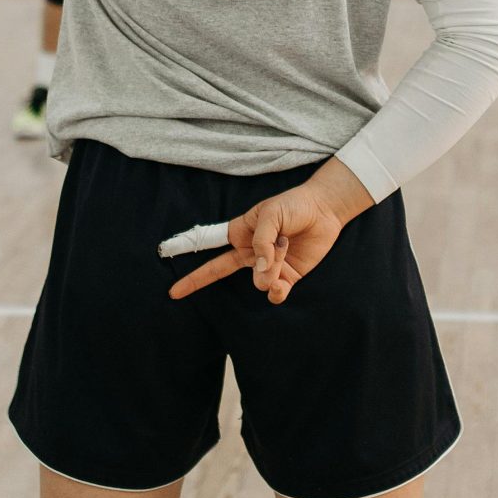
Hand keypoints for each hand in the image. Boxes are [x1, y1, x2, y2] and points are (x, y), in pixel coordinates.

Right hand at [167, 159, 373, 304]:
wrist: (325, 210)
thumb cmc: (294, 205)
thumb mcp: (271, 214)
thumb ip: (262, 242)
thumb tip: (260, 273)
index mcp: (239, 233)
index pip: (208, 246)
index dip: (188, 257)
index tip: (173, 283)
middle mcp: (249, 252)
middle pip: (219, 270)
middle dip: (197, 281)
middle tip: (174, 292)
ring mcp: (267, 266)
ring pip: (257, 282)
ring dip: (269, 271)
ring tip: (284, 248)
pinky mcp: (287, 277)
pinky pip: (274, 293)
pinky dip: (276, 291)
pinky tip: (281, 283)